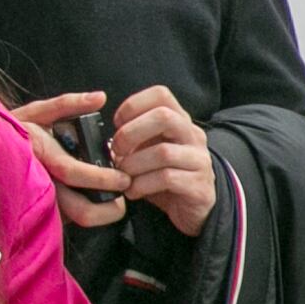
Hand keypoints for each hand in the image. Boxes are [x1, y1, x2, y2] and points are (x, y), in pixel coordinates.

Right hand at [14, 92, 127, 228]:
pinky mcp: (40, 216)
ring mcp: (39, 203)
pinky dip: (87, 215)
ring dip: (101, 214)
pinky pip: (68, 223)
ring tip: (114, 200)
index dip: (102, 178)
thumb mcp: (37, 113)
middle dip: (109, 209)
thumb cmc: (13, 132)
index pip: (73, 172)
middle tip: (123, 197)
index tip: (124, 178)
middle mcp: (39, 184)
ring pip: (75, 223)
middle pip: (80, 211)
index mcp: (40, 155)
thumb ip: (67, 104)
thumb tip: (99, 98)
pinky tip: (97, 204)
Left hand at [106, 85, 216, 237]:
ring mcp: (199, 160)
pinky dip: (142, 185)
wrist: (194, 208)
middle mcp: (193, 136)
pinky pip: (167, 179)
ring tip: (123, 177)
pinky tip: (133, 191)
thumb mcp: (150, 151)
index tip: (117, 124)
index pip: (161, 95)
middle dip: (131, 133)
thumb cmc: (165, 176)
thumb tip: (105, 140)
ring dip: (134, 165)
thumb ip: (134, 139)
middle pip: (165, 117)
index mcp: (180, 121)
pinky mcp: (198, 186)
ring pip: (163, 152)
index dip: (133, 105)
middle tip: (117, 151)